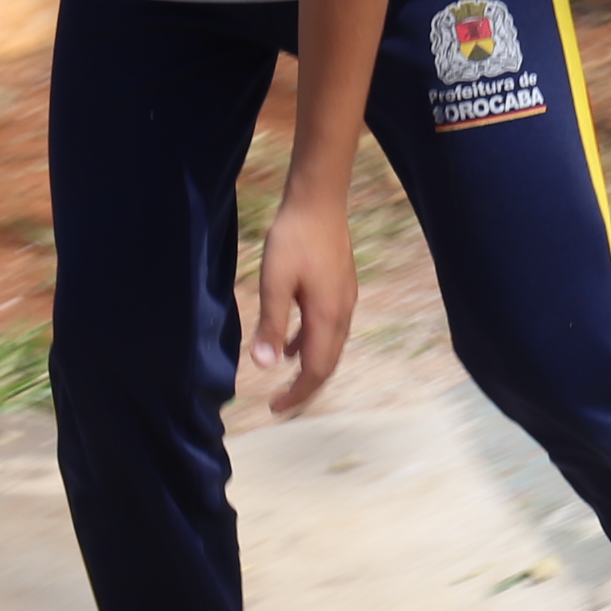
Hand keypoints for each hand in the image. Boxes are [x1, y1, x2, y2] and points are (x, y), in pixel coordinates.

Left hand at [248, 180, 357, 416]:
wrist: (319, 201)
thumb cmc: (293, 239)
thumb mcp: (274, 283)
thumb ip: (272, 325)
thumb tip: (266, 367)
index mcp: (326, 318)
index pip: (315, 371)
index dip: (297, 394)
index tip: (275, 408)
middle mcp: (342, 314)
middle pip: (327, 364)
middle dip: (305, 387)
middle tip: (280, 402)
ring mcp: (345, 301)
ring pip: (330, 347)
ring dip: (309, 366)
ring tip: (285, 378)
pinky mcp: (341, 288)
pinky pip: (328, 329)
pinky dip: (311, 343)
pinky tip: (292, 342)